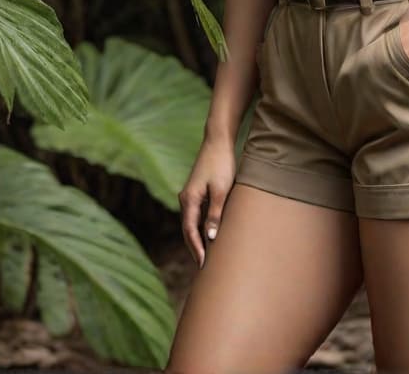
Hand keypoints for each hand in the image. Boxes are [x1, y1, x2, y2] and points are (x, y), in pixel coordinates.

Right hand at [178, 131, 236, 267]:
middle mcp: (186, 198)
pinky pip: (197, 215)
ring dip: (198, 238)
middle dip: (195, 248)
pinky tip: (209, 235)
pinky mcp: (198, 191)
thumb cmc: (222, 164)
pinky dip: (201, 227)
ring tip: (207, 257)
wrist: (219, 140)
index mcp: (189, 199)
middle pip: (188, 229)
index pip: (190, 231)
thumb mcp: (222, 190)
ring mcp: (191, 194)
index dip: (196, 249)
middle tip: (204, 268)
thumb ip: (215, 214)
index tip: (203, 265)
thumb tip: (210, 238)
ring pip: (192, 223)